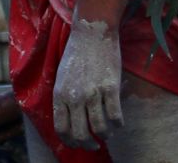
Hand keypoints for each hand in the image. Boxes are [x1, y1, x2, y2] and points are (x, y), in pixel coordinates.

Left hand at [53, 17, 122, 147]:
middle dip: (88, 145)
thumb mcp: (62, 77)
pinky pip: (116, 116)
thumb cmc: (77, 53)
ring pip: (100, 129)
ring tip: (108, 132)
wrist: (92, 32)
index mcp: (59, 94)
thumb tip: (71, 120)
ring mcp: (93, 93)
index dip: (71, 142)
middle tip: (94, 144)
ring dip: (105, 135)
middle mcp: (74, 97)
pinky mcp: (110, 87)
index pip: (62, 129)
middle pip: (81, 135)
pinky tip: (118, 121)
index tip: (78, 143)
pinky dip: (118, 124)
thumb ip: (64, 98)